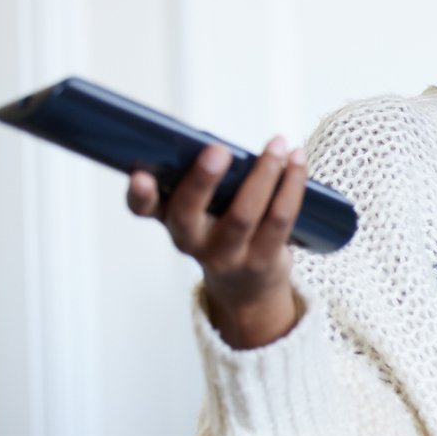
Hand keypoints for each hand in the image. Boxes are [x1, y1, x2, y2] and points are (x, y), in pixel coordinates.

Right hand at [128, 138, 309, 349]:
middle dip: (202, 180)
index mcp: (169, 219)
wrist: (246, 290)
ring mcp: (226, 255)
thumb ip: (205, 182)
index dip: (139, 193)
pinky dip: (291, 185)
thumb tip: (226, 146)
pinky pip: (279, 219)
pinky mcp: (261, 260)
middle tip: (218, 150)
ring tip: (277, 145)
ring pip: (243, 214)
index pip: (143, 208)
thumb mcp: (202, 211)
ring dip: (263, 174)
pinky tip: (297, 161)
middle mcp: (191, 241)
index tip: (140, 174)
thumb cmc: (221, 232)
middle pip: (189, 213)